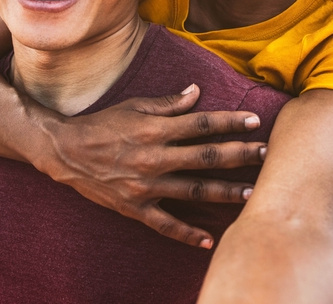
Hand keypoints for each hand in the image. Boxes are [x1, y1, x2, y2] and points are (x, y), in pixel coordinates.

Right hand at [43, 84, 265, 247]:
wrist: (66, 152)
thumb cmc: (103, 125)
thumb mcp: (135, 106)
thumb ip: (168, 104)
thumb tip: (197, 92)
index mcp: (155, 130)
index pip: (201, 124)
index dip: (230, 122)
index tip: (254, 121)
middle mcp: (154, 158)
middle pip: (206, 157)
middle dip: (240, 155)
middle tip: (266, 153)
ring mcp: (145, 186)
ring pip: (194, 191)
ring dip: (224, 192)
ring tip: (251, 193)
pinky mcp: (135, 207)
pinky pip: (166, 224)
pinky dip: (187, 234)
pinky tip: (209, 240)